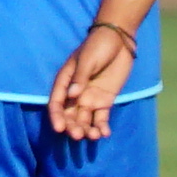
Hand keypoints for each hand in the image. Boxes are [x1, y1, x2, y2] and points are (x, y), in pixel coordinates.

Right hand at [48, 18, 138, 139]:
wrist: (119, 40)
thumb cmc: (98, 45)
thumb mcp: (87, 59)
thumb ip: (80, 78)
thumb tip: (72, 96)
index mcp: (65, 82)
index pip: (57, 102)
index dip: (57, 116)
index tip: (59, 129)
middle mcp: (75, 94)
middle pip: (70, 115)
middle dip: (72, 127)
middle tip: (78, 135)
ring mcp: (90, 99)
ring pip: (84, 119)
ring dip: (86, 130)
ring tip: (94, 136)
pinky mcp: (104, 102)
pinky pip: (101, 118)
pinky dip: (101, 127)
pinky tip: (104, 133)